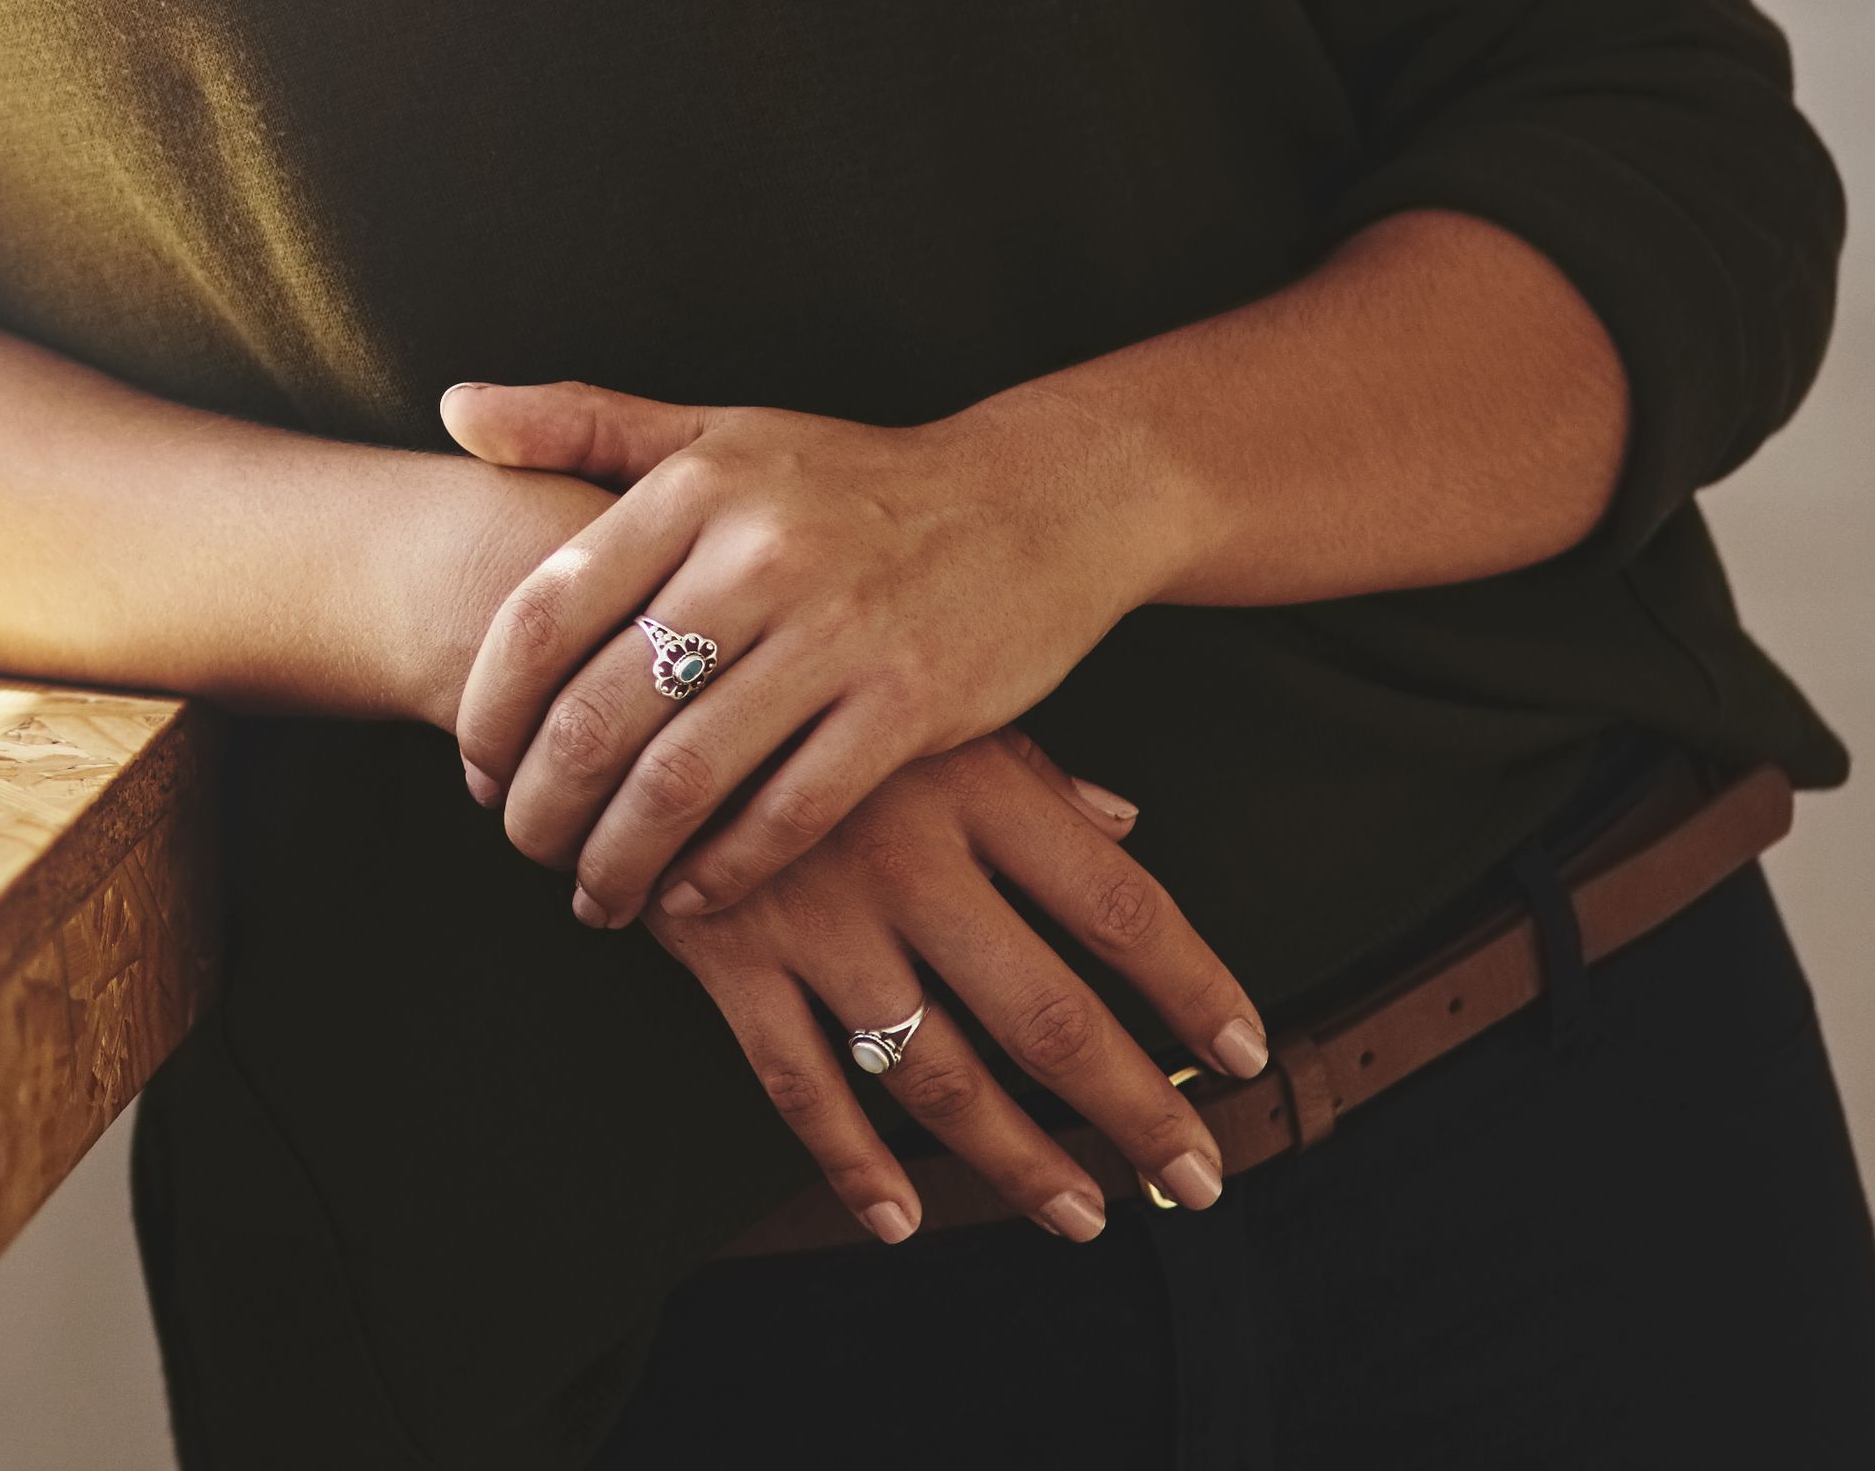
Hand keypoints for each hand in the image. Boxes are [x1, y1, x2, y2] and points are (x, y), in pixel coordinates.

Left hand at [437, 377, 1176, 926]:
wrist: (1035, 499)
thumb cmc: (850, 478)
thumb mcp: (718, 431)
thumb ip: (583, 422)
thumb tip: (456, 412)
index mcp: (696, 487)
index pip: (547, 614)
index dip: (492, 707)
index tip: (475, 766)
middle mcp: (760, 554)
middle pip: (603, 712)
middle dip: (544, 804)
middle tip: (523, 847)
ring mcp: (840, 632)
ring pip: (686, 777)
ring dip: (620, 855)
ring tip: (593, 892)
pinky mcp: (912, 704)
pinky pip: (789, 813)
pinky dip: (724, 870)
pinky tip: (688, 899)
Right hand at [644, 735, 1265, 1246]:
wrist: (624, 653)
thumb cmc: (805, 673)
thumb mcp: (929, 698)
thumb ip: (1031, 771)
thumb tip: (1129, 825)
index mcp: (975, 784)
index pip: (1120, 906)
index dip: (1195, 990)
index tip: (1250, 1055)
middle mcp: (908, 859)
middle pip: (1050, 1018)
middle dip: (1136, 1112)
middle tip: (1197, 1179)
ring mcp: (815, 917)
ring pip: (937, 1076)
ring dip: (1019, 1162)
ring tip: (1083, 1214)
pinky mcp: (727, 955)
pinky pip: (799, 1086)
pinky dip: (853, 1165)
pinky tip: (902, 1220)